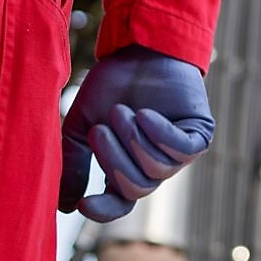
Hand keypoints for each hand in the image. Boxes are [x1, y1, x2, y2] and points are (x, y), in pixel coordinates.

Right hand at [59, 45, 213, 221]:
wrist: (139, 51)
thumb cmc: (112, 86)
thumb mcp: (83, 123)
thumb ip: (73, 162)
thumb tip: (61, 205)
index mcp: (127, 167)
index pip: (120, 203)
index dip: (104, 210)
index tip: (83, 204)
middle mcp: (154, 165)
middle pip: (136, 188)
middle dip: (114, 159)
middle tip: (102, 127)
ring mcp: (178, 153)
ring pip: (157, 169)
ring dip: (134, 139)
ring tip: (124, 111)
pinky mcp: (198, 135)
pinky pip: (182, 152)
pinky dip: (160, 134)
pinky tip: (145, 115)